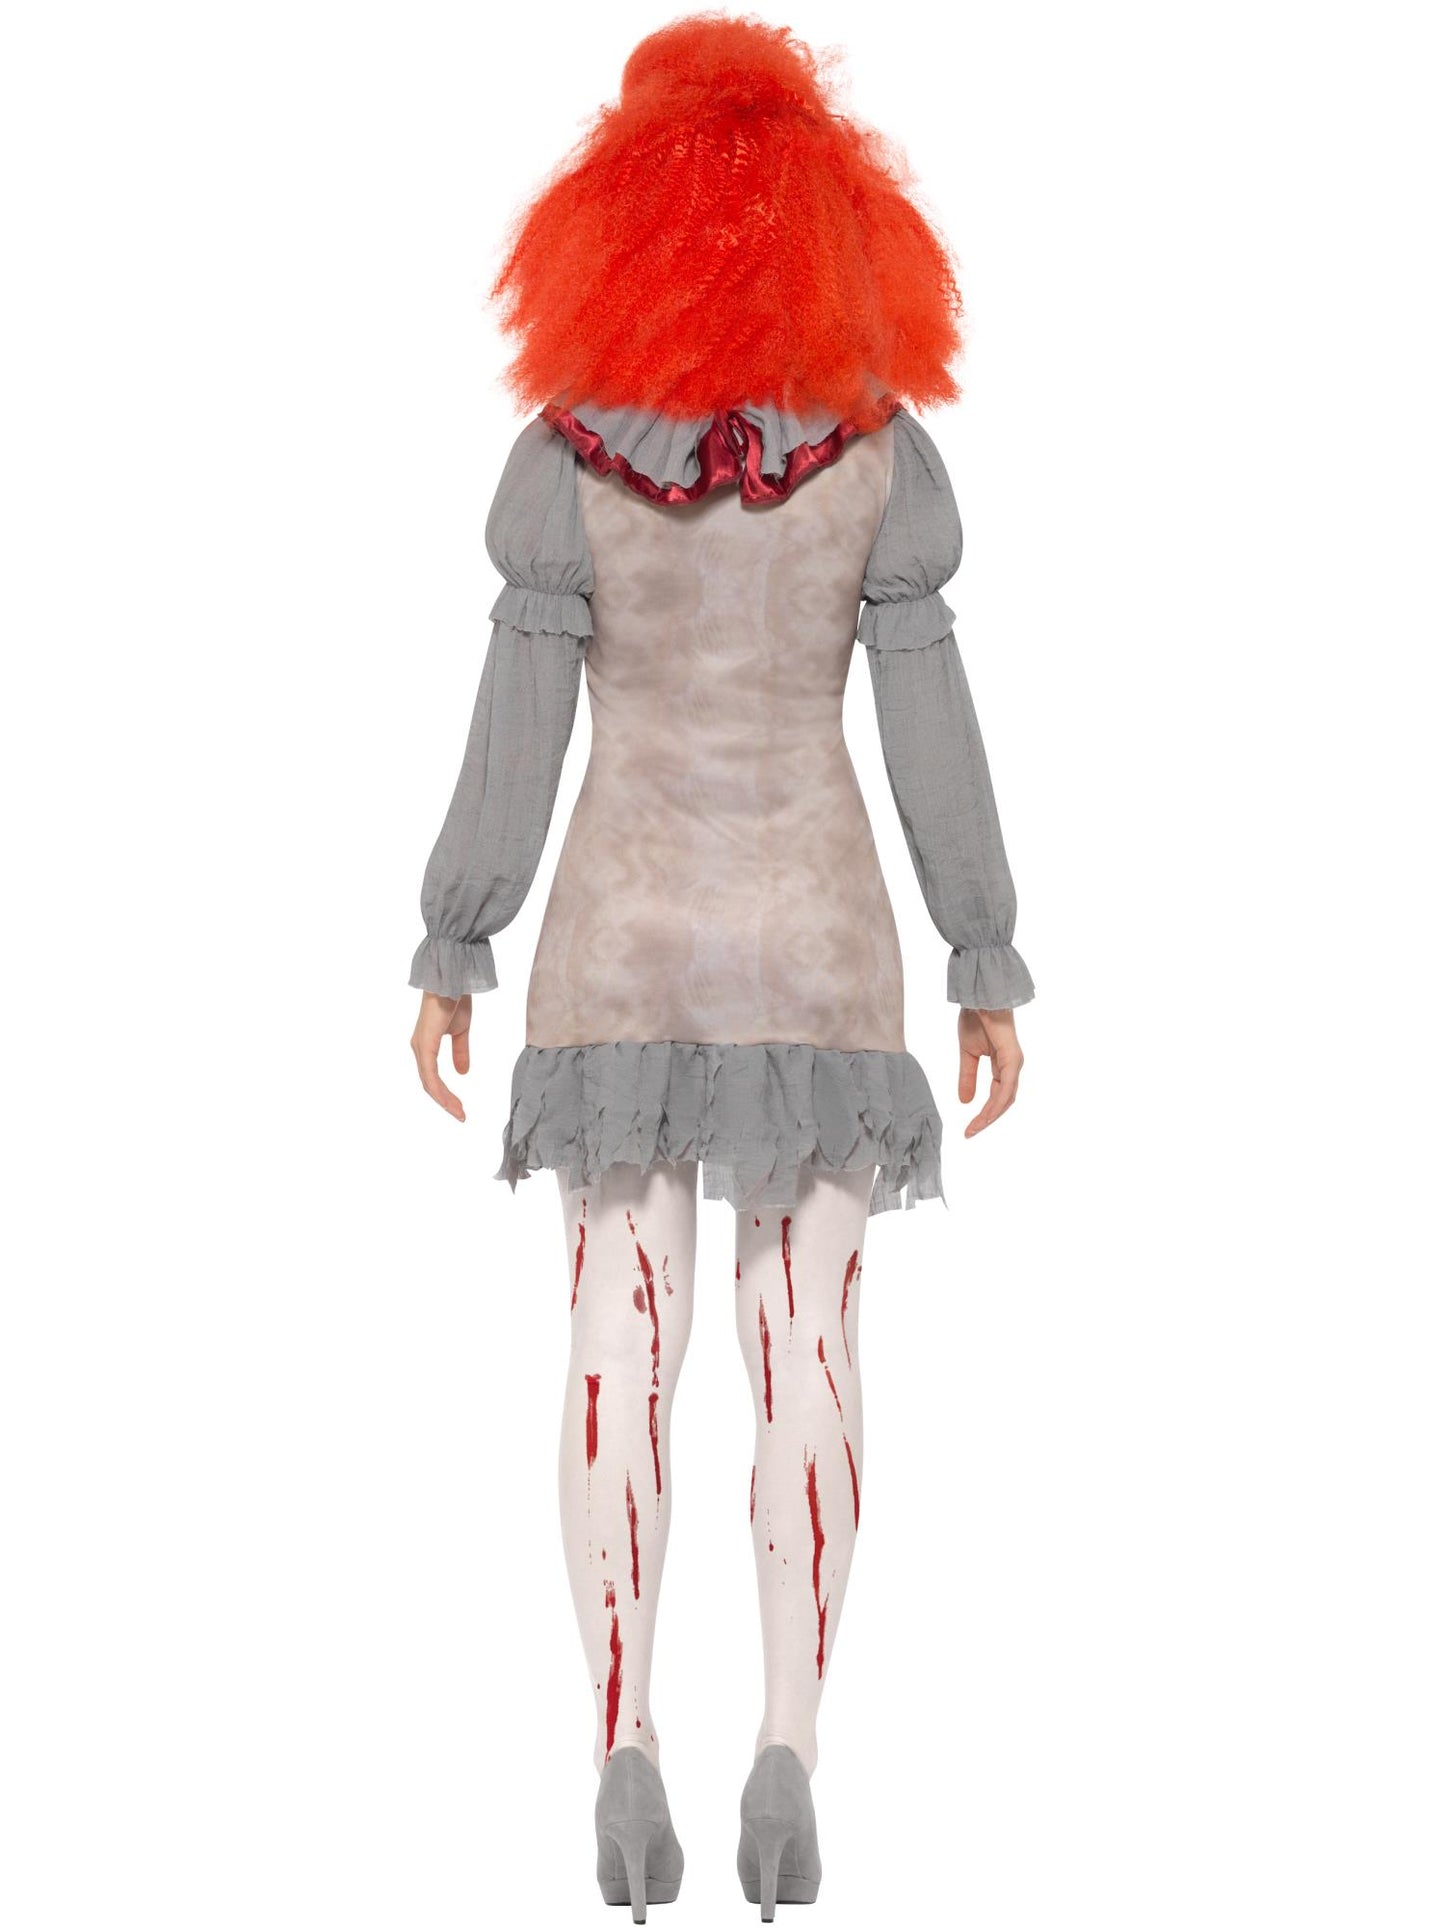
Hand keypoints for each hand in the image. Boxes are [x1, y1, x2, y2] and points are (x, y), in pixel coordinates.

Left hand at [411, 991, 471, 1121]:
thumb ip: (460, 1052)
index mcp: (426, 1046)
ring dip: (444, 1100)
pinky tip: (449, 1101)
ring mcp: (420, 1047)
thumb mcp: (461, 1032)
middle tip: (461, 1116)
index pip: (432, 1078)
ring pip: (428, 1083)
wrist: (453, 981)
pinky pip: (430, 1075)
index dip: (445, 1095)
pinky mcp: (425, 1045)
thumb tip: (462, 1073)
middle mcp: (419, 1049)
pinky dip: (440, 1091)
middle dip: (445, 1102)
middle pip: (429, 1084)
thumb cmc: (455, 1000)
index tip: (460, 1108)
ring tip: (458, 1113)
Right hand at [958, 1007, 1022, 1137]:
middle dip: (987, 1119)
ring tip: (975, 1128)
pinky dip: (996, 1103)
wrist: (978, 999)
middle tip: (970, 1133)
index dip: (984, 1114)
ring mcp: (1014, 1063)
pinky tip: (986, 1114)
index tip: (968, 1129)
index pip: (996, 1097)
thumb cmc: (975, 1019)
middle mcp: (1012, 1067)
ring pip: (1006, 1098)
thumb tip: (965, 1102)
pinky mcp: (1012, 1058)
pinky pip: (1005, 1087)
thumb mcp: (967, 1055)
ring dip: (991, 1115)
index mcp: (1003, 1066)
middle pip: (1003, 1102)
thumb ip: (967, 1077)